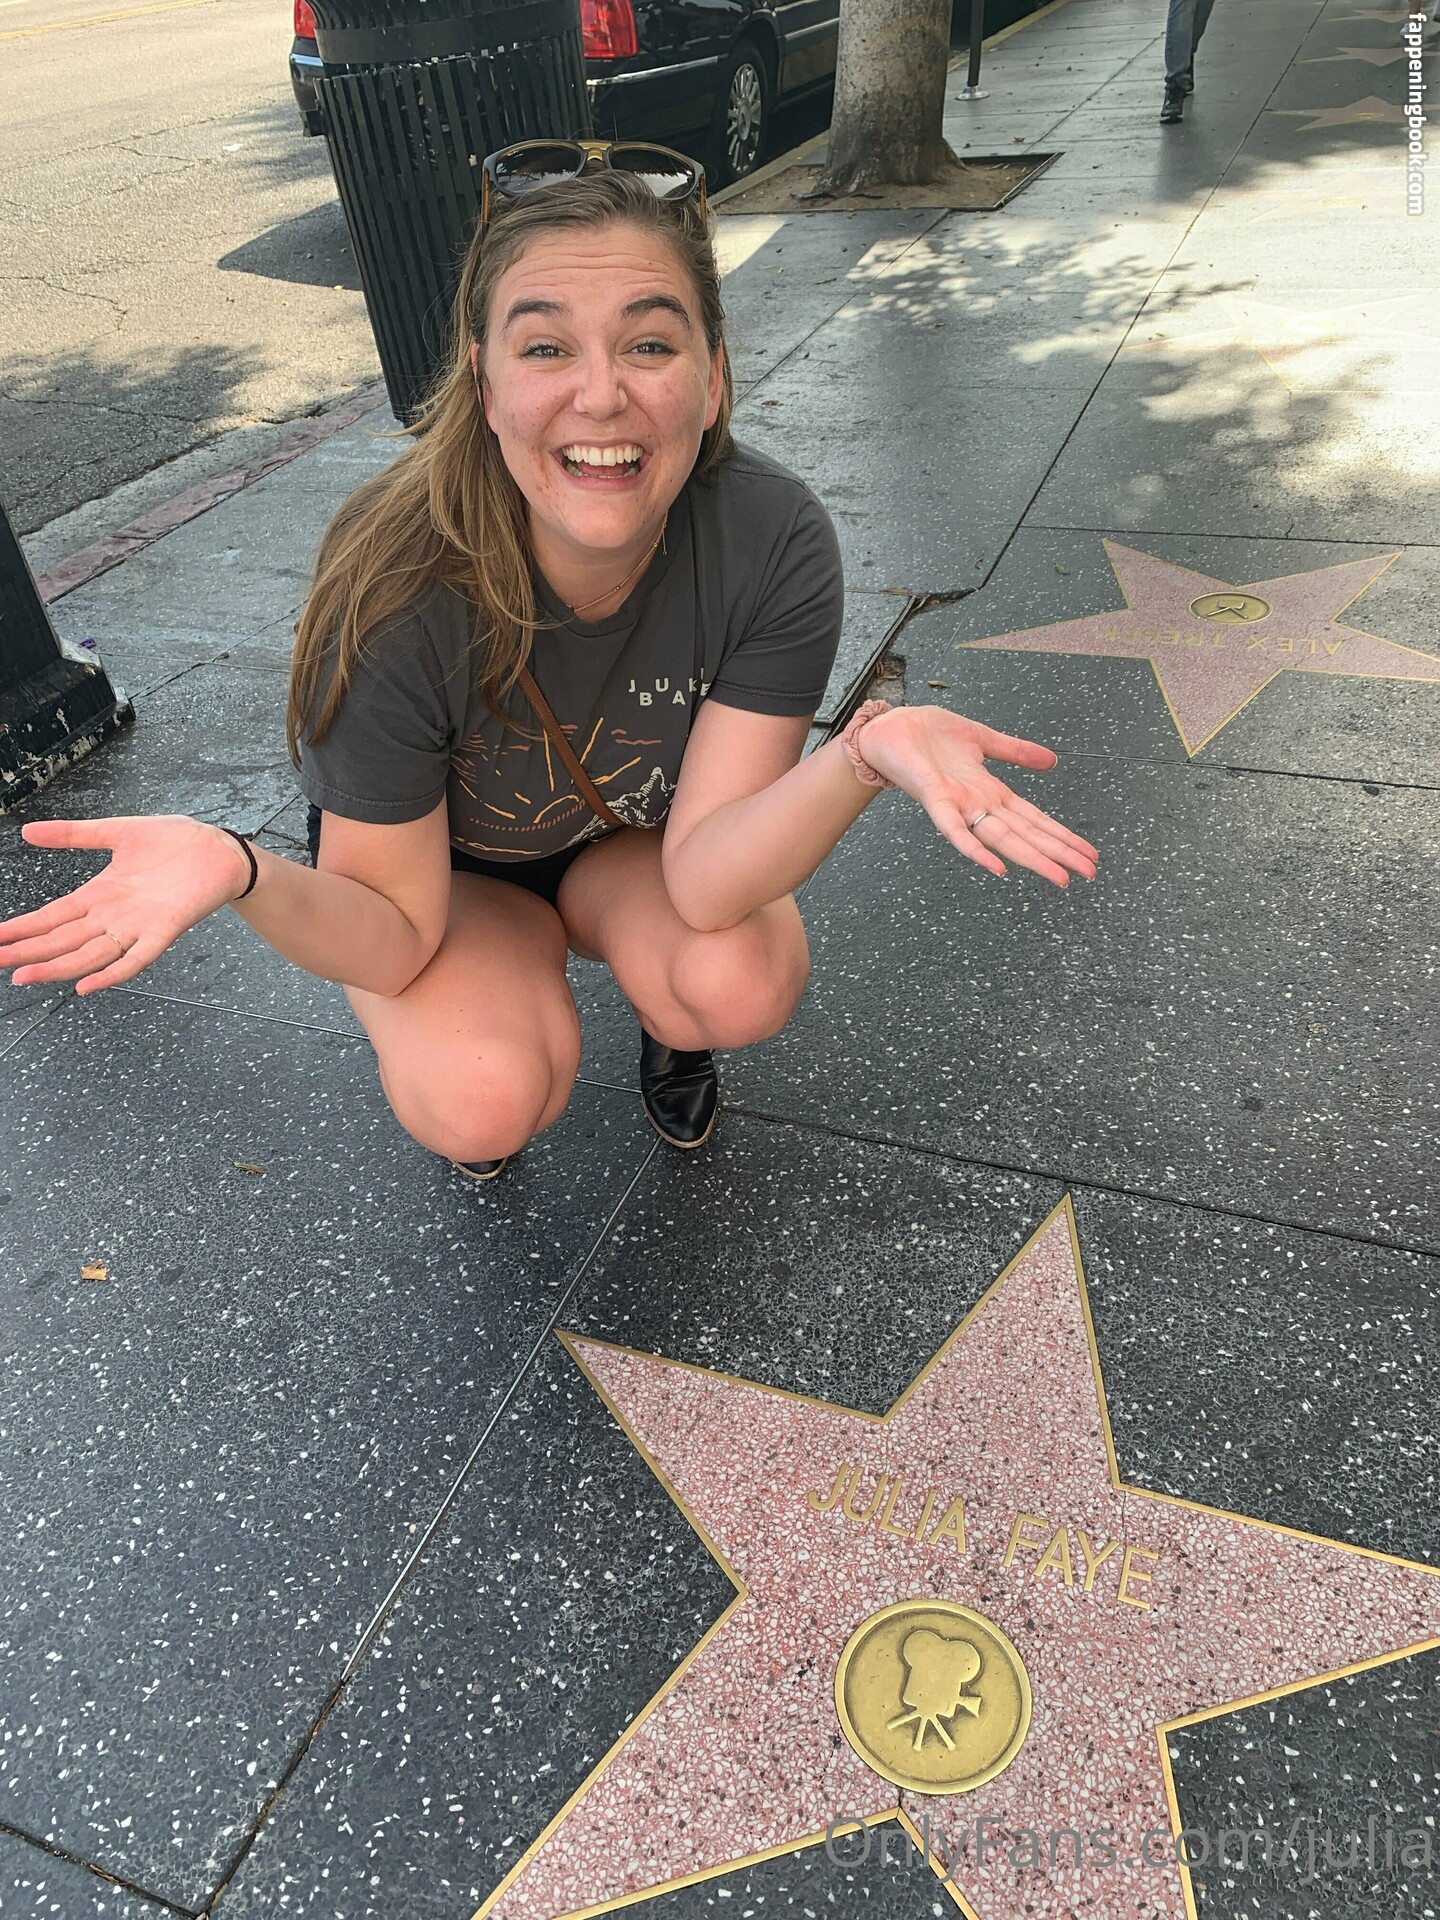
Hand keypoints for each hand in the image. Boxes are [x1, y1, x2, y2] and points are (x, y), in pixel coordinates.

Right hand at [0, 815, 253, 993]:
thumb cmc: (174, 842)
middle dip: (28, 952)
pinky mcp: (166, 930)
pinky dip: (112, 973)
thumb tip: (28, 831)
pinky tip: (86, 986)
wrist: (220, 848)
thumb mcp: (116, 832)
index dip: (23, 928)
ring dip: (58, 967)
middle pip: (63, 940)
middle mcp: (113, 916)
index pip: (52, 917)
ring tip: (26, 976)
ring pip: (90, 954)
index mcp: (99, 895)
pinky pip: (136, 959)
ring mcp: (138, 926)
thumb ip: (74, 835)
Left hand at [854, 706, 1097, 885]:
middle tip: (1088, 874)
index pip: (1034, 819)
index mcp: (991, 792)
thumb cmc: (928, 735)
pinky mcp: (934, 797)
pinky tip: (995, 868)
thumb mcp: (982, 739)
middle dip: (1057, 854)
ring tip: (1057, 877)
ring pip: (1000, 837)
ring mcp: (958, 804)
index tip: (1088, 854)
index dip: (1061, 836)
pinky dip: (975, 850)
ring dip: (1030, 858)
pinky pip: (955, 829)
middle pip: (1025, 834)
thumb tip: (1051, 761)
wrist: (889, 727)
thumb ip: (1015, 752)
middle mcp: (978, 805)